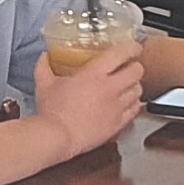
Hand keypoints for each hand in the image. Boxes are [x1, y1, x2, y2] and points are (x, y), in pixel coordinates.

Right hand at [34, 46, 148, 157]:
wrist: (58, 137)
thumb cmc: (52, 111)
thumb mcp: (45, 84)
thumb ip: (45, 67)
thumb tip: (45, 57)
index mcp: (94, 74)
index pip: (121, 54)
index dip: (132, 48)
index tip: (133, 48)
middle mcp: (110, 88)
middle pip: (137, 71)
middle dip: (136, 67)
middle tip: (130, 68)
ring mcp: (116, 107)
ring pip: (138, 90)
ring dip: (135, 86)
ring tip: (128, 86)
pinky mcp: (118, 124)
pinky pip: (135, 111)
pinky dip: (134, 105)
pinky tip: (128, 105)